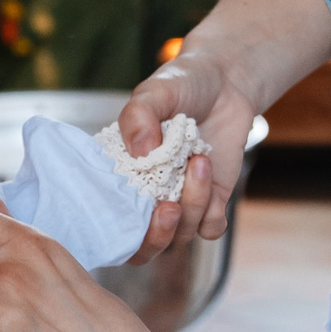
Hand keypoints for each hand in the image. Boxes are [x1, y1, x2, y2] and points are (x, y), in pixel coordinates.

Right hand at [121, 50, 260, 258]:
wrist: (225, 82)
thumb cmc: (181, 86)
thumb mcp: (153, 93)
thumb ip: (138, 116)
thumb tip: (141, 152)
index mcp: (119, 177)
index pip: (105, 221)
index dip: (111, 228)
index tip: (129, 208)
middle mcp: (145, 197)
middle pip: (141, 248)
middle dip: (155, 238)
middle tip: (168, 208)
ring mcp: (178, 202)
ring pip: (181, 234)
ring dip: (192, 203)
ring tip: (199, 159)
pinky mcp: (210, 202)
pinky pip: (209, 228)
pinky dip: (212, 211)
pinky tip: (209, 173)